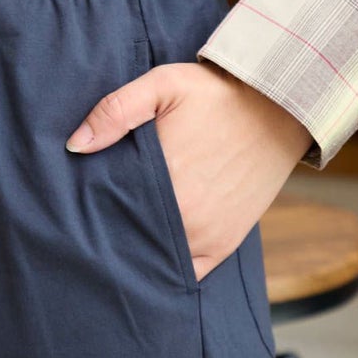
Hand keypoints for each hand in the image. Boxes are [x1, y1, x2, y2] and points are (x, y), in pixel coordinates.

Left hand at [66, 61, 312, 280]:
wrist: (281, 106)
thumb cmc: (216, 94)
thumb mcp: (162, 85)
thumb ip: (115, 111)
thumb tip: (76, 146)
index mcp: (166, 184)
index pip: (110, 213)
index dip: (91, 211)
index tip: (77, 207)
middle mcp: (187, 221)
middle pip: (130, 239)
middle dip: (110, 234)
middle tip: (91, 224)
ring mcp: (207, 237)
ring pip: (156, 259)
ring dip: (137, 252)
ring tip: (117, 239)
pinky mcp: (224, 244)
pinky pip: (188, 272)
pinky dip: (169, 267)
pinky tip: (150, 255)